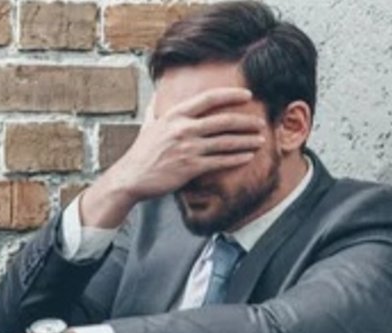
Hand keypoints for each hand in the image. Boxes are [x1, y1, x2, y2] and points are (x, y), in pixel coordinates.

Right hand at [82, 87, 266, 227]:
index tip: (247, 95)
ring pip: (226, 142)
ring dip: (247, 141)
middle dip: (246, 121)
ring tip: (260, 140)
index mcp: (175, 116)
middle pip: (224, 120)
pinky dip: (237, 159)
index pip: (209, 99)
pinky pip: (220, 161)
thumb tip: (155, 95)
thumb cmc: (140, 152)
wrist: (131, 178)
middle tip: (259, 122)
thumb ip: (155, 109)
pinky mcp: (190, 167)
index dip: (231, 95)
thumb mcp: (147, 126)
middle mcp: (183, 129)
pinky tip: (248, 157)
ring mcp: (188, 149)